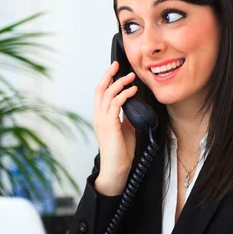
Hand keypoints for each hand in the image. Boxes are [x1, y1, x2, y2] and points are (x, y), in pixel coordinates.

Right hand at [92, 61, 137, 195]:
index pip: (100, 93)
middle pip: (100, 89)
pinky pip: (115, 104)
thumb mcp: (126, 130)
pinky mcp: (109, 124)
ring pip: (107, 94)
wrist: (116, 170)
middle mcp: (99, 117)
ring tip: (131, 77)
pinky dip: (125, 95)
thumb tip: (133, 105)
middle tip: (117, 64)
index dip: (107, 80)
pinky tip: (133, 91)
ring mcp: (102, 120)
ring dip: (120, 83)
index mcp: (101, 117)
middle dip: (108, 75)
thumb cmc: (120, 153)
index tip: (115, 70)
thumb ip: (126, 117)